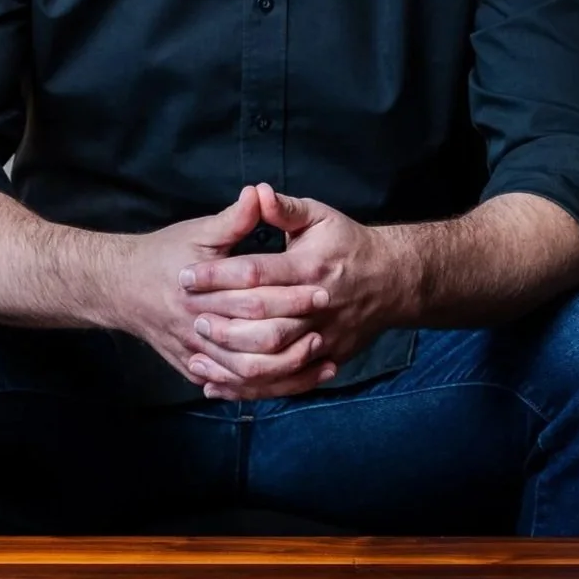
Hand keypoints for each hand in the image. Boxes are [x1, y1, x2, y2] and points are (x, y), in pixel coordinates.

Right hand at [112, 185, 333, 396]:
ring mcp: (195, 354)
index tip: (322, 289)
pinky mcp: (194, 370)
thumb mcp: (198, 232)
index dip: (291, 295)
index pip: (254, 299)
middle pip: (254, 342)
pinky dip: (265, 387)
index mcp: (201, 291)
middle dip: (294, 335)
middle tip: (325, 325)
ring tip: (318, 355)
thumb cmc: (163, 255)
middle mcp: (197, 327)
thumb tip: (260, 193)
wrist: (120, 288)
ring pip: (247, 374)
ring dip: (286, 369)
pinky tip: (294, 379)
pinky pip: (234, 388)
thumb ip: (233, 218)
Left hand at [179, 184, 414, 401]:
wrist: (393, 281)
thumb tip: (256, 192)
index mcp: (310, 267)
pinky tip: (220, 383)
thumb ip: (286, 209)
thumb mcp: (321, 217)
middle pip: (261, 319)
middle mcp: (317, 305)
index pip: (255, 273)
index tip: (186, 275)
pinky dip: (252, 386)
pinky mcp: (326, 359)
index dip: (216, 274)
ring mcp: (323, 336)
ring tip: (198, 350)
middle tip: (189, 315)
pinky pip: (286, 381)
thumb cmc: (349, 245)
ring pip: (272, 357)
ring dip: (231, 357)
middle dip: (221, 318)